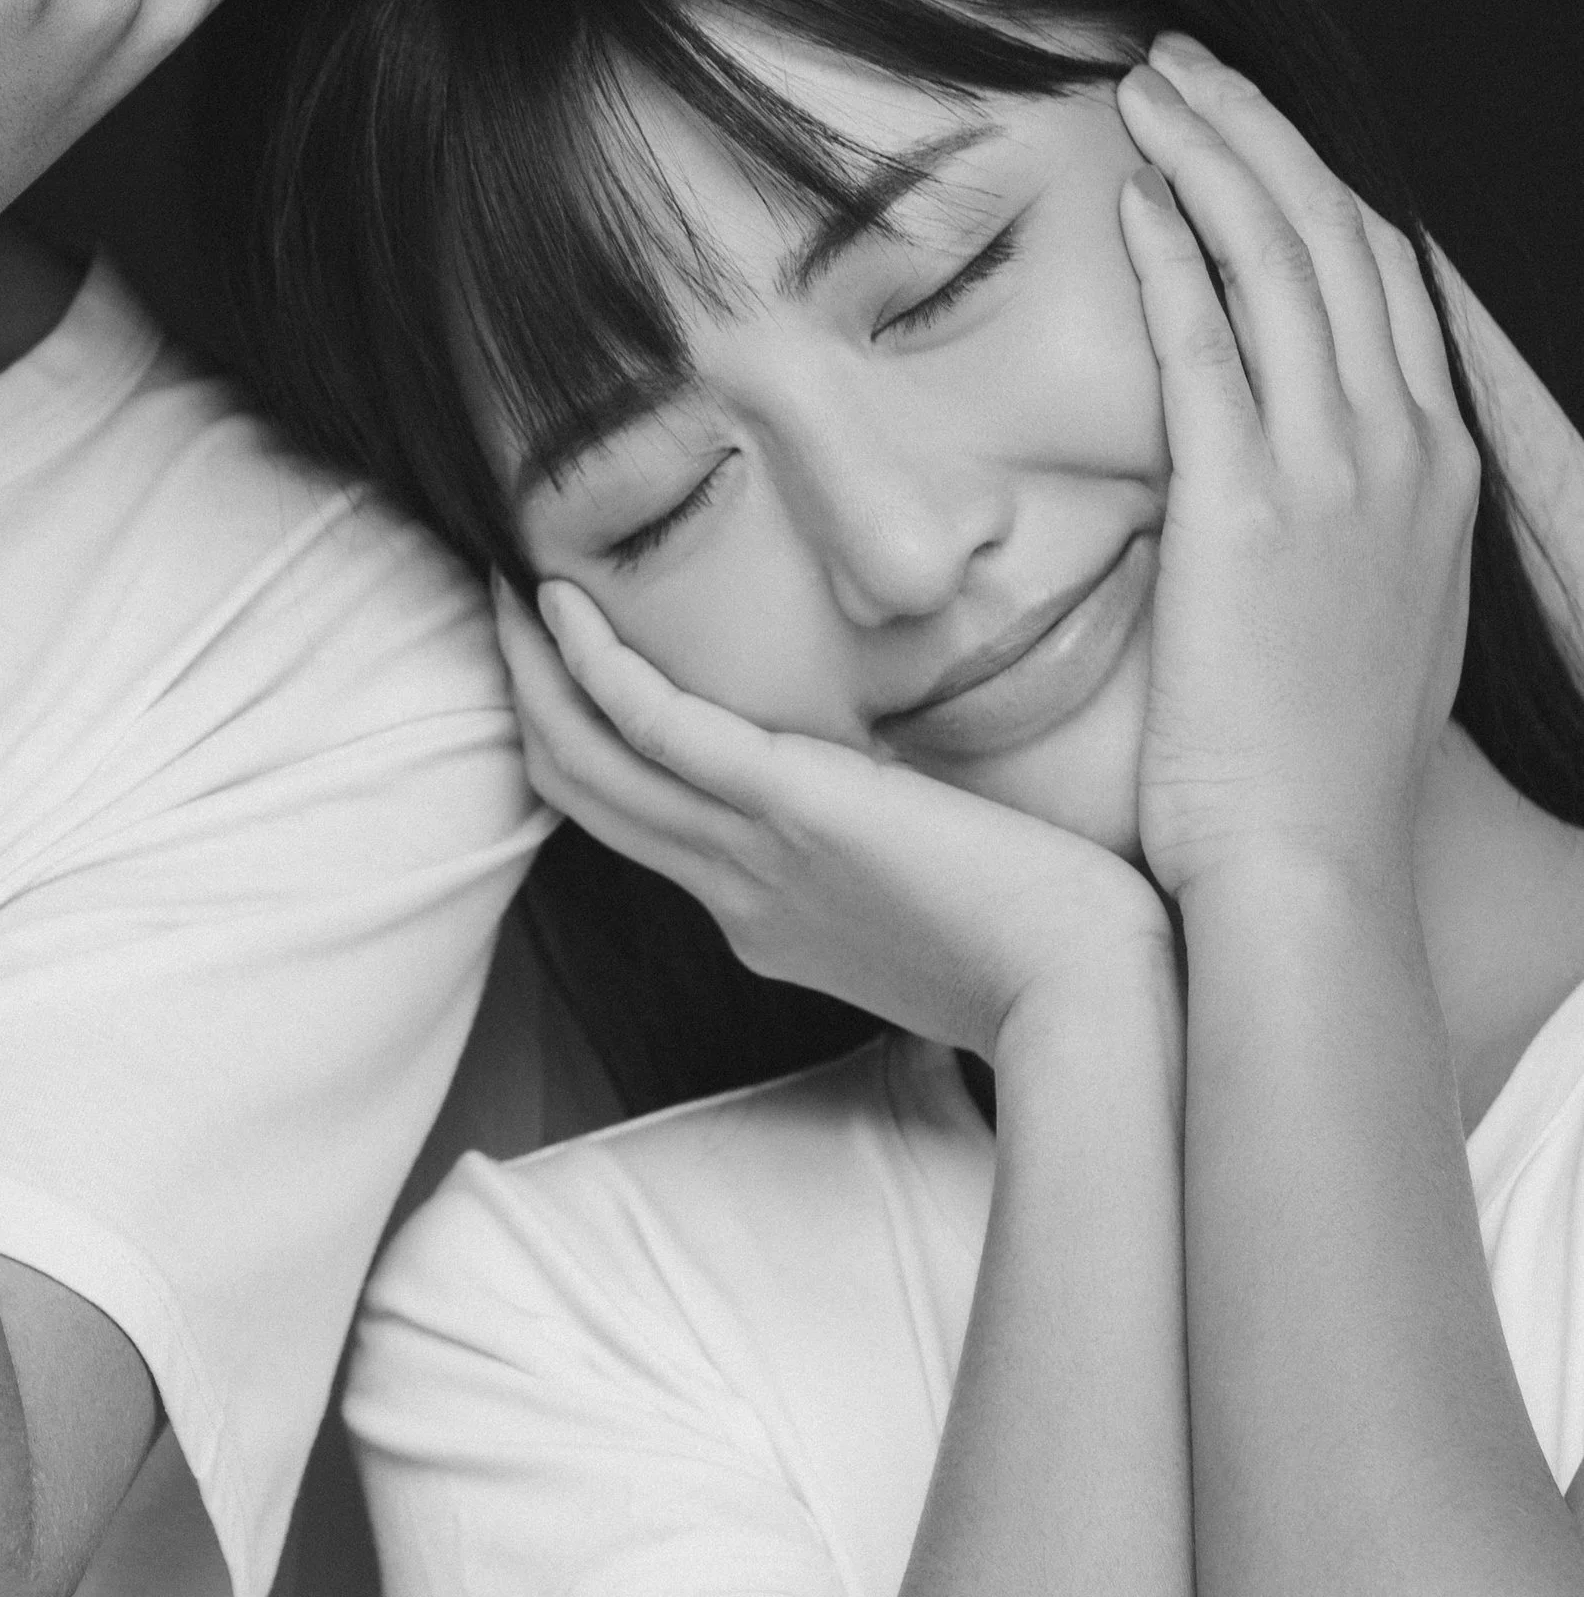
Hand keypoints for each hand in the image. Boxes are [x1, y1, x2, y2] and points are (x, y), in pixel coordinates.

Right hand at [506, 579, 1169, 1061]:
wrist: (1090, 1000)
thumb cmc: (1052, 956)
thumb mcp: (940, 918)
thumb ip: (890, 873)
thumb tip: (902, 813)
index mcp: (768, 920)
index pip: (648, 833)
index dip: (592, 755)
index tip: (575, 679)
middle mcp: (736, 895)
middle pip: (590, 799)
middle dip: (535, 706)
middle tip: (506, 620)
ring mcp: (752, 858)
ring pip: (592, 766)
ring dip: (539, 676)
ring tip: (510, 596)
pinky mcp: (791, 809)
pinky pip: (658, 732)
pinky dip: (597, 668)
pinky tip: (565, 609)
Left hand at [1115, 35, 1479, 903]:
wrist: (1312, 866)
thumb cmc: (1319, 770)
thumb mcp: (1372, 622)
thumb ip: (1345, 528)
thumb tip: (1288, 483)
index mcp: (1440, 474)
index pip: (1390, 282)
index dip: (1319, 185)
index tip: (1255, 126)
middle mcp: (1404, 453)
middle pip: (1341, 239)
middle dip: (1259, 132)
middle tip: (1182, 63)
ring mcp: (1335, 475)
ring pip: (1283, 264)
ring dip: (1212, 158)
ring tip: (1145, 88)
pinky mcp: (1248, 510)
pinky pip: (1210, 349)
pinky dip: (1176, 260)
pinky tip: (1134, 198)